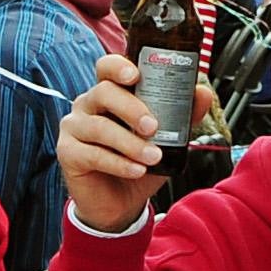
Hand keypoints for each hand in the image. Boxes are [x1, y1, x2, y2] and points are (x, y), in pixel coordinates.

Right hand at [57, 51, 171, 234]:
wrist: (121, 203)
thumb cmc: (140, 164)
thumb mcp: (167, 140)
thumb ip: (183, 116)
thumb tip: (202, 93)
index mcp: (110, 93)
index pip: (107, 67)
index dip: (118, 66)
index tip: (136, 74)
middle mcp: (88, 104)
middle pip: (103, 92)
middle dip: (131, 108)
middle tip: (153, 126)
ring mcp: (74, 128)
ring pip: (99, 126)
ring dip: (130, 143)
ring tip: (153, 157)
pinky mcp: (68, 153)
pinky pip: (92, 154)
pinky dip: (118, 163)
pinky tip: (136, 171)